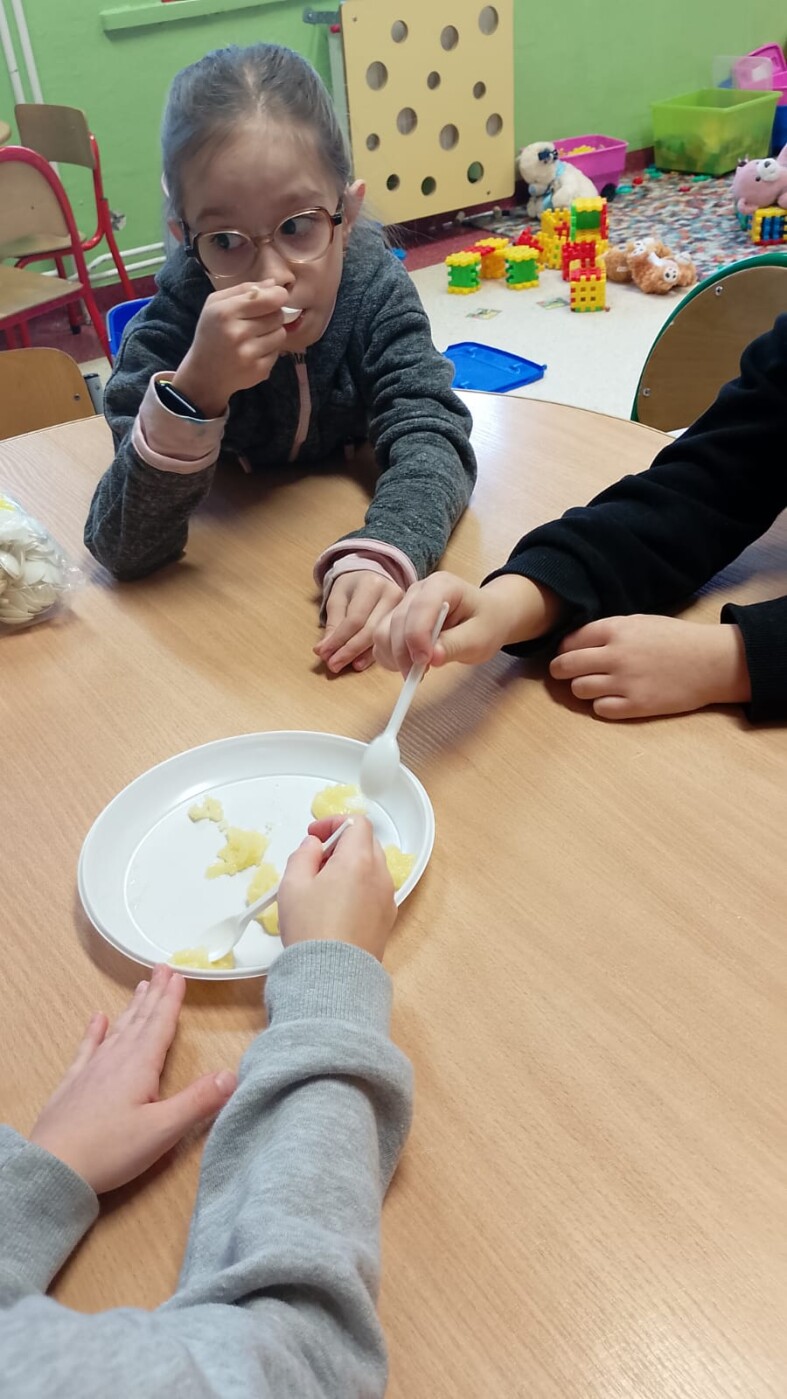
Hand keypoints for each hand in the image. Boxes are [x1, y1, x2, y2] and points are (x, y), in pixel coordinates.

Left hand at [30, 965, 235, 1193]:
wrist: (54, 1167)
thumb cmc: (110, 1150)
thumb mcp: (162, 1130)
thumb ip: (198, 1101)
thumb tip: (231, 1074)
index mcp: (140, 1065)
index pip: (161, 1025)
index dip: (172, 1000)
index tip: (179, 975)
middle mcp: (116, 1059)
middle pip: (141, 1020)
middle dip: (154, 994)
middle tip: (162, 968)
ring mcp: (92, 1069)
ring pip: (118, 1029)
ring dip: (132, 1008)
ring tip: (141, 986)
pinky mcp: (74, 1084)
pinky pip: (87, 1048)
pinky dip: (94, 1031)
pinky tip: (97, 1019)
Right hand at [171, 280, 289, 416]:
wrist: (204, 374)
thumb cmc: (211, 333)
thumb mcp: (216, 304)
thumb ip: (243, 290)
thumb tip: (273, 284)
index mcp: (226, 312)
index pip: (269, 299)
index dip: (278, 296)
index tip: (277, 298)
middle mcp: (238, 333)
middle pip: (277, 316)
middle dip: (272, 315)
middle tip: (258, 321)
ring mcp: (249, 354)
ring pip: (280, 334)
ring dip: (272, 333)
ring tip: (256, 337)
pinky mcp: (259, 371)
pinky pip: (277, 352)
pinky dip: (269, 350)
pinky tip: (254, 352)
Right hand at [277, 815, 396, 960]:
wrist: (333, 975)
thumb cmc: (311, 928)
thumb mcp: (292, 885)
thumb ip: (303, 855)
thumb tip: (314, 846)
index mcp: (358, 860)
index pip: (357, 823)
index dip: (334, 822)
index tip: (314, 835)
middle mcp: (380, 876)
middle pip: (366, 843)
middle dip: (342, 844)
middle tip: (316, 860)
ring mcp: (387, 898)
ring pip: (372, 867)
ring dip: (351, 866)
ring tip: (323, 887)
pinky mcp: (387, 919)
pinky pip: (375, 891)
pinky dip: (359, 887)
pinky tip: (336, 906)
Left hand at [314, 572, 403, 673]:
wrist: (373, 578)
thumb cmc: (353, 588)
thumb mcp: (338, 599)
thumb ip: (333, 624)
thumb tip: (324, 651)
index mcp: (372, 585)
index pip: (355, 618)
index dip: (339, 639)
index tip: (325, 654)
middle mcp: (392, 595)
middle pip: (370, 630)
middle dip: (349, 650)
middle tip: (333, 665)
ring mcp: (402, 609)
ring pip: (380, 638)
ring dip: (360, 656)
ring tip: (344, 665)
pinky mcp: (405, 621)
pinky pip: (388, 642)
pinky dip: (372, 655)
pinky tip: (360, 663)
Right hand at [374, 571, 563, 676]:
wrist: (485, 617)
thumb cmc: (485, 623)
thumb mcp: (479, 638)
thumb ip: (456, 645)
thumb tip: (433, 657)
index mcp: (442, 585)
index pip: (420, 608)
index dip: (417, 637)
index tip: (425, 663)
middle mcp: (418, 590)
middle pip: (397, 622)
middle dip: (404, 653)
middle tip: (418, 676)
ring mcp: (405, 603)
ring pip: (383, 631)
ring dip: (394, 657)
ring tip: (416, 672)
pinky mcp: (397, 618)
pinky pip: (381, 639)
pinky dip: (389, 657)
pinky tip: (407, 666)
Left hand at [550, 615, 751, 718]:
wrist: (712, 662)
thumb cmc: (677, 639)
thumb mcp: (641, 623)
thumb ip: (610, 631)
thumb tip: (576, 642)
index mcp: (616, 630)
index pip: (570, 641)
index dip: (565, 649)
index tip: (567, 653)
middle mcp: (616, 655)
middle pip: (566, 666)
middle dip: (560, 670)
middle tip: (562, 673)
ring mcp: (625, 682)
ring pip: (579, 689)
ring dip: (582, 688)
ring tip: (594, 686)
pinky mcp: (637, 705)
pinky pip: (600, 709)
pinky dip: (602, 705)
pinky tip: (613, 699)